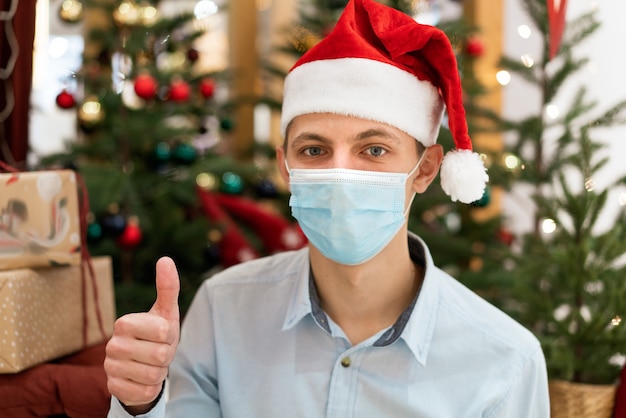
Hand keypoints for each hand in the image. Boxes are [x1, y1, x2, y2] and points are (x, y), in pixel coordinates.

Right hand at [104, 257, 180, 412]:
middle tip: (159, 351)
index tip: (162, 335)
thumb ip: (168, 287)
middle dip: (166, 356)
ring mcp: (110, 368)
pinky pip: (145, 392)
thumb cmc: (157, 335)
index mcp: (124, 323)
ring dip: (160, 372)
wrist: (142, 366)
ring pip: (153, 376)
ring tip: (152, 364)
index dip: (170, 336)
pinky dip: (151, 388)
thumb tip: (165, 259)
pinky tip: (143, 379)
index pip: (162, 331)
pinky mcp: (113, 388)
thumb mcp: (166, 311)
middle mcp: (112, 345)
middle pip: (160, 355)